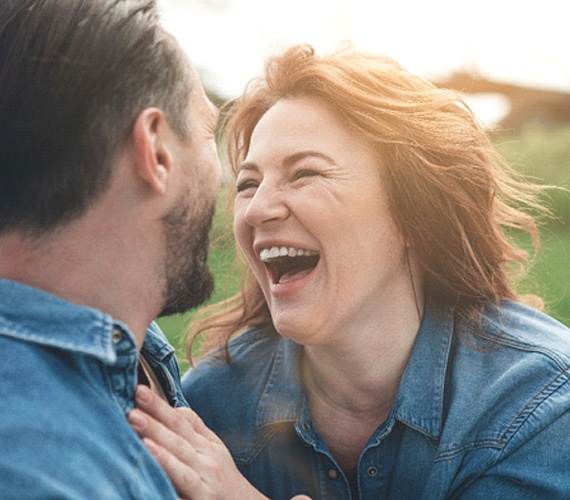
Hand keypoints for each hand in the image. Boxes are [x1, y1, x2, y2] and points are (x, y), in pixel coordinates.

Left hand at [128, 385, 268, 499]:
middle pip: (178, 436)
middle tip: (132, 404)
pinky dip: (167, 475)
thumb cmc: (223, 478)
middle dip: (155, 419)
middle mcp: (206, 459)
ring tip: (136, 426)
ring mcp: (205, 480)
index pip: (181, 420)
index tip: (139, 389)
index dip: (161, 406)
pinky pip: (182, 487)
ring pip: (179, 460)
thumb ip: (195, 429)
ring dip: (158, 443)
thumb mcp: (215, 449)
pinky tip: (152, 467)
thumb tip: (175, 408)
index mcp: (206, 444)